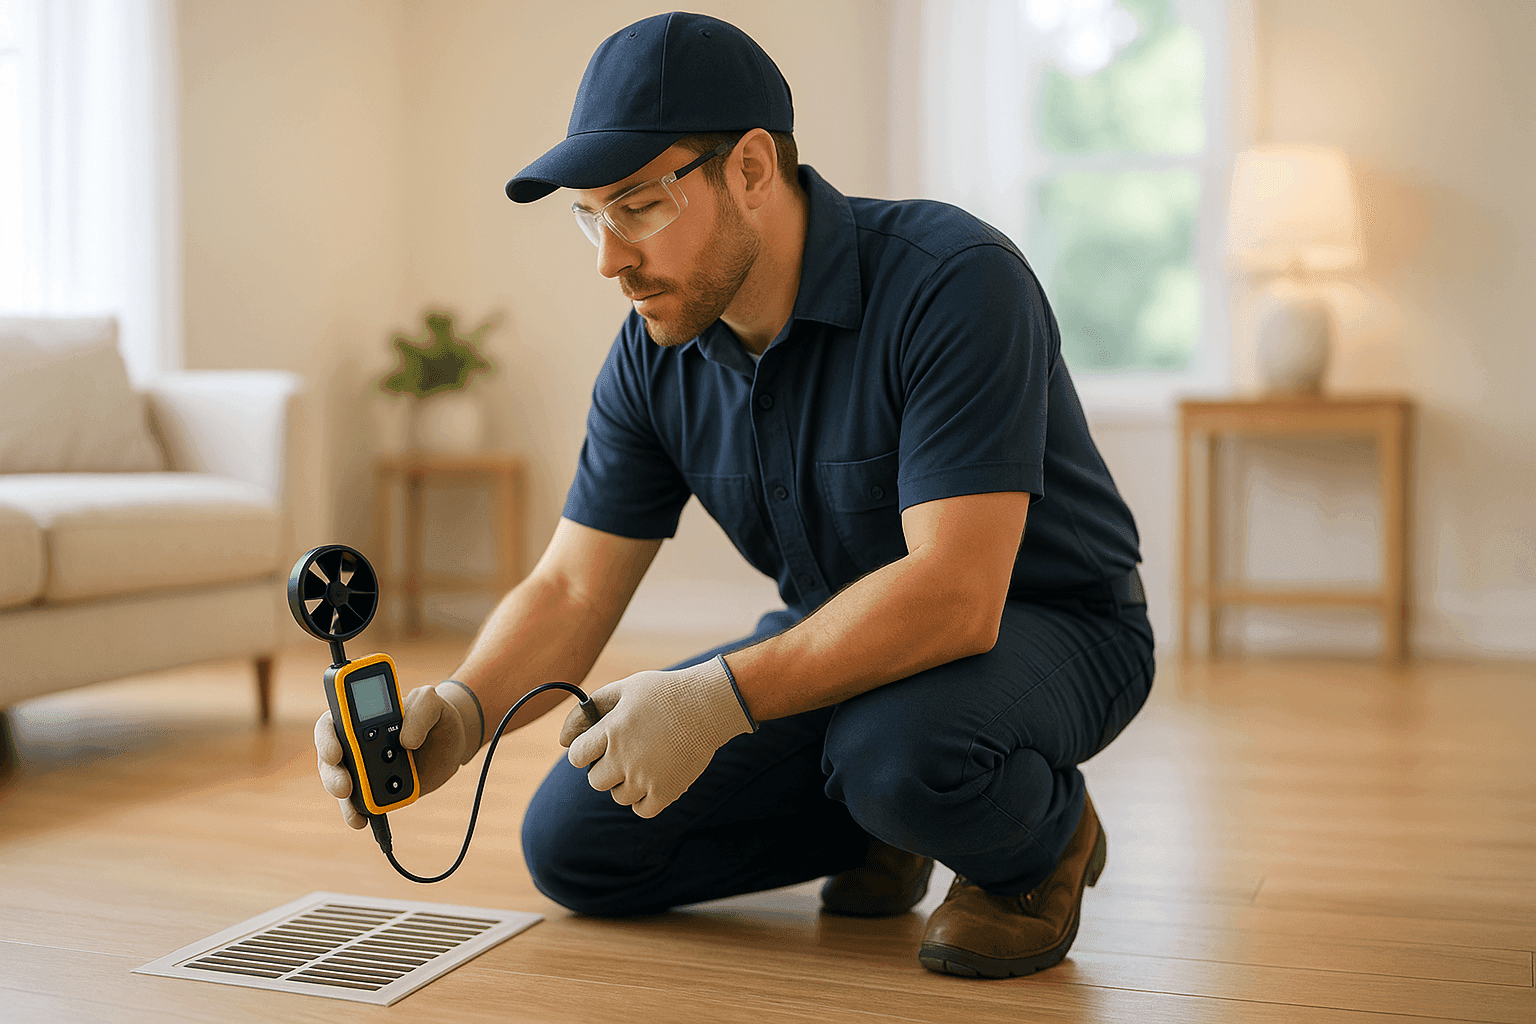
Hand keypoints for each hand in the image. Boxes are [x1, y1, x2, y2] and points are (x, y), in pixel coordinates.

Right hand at [314, 680, 484, 828]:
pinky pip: (360, 804)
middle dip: (332, 775)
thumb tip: (406, 741)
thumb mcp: (432, 702)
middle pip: (330, 759)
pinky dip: (358, 813)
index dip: (326, 738)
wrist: (452, 741)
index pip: (331, 722)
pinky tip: (363, 821)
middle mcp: (354, 744)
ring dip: (345, 800)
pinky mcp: (376, 789)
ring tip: (357, 812)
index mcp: (359, 716)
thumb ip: (420, 711)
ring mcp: (363, 769)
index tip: (335, 753)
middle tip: (344, 787)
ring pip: (341, 785)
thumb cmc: (435, 715)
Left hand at [559, 656, 754, 817]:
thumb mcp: (624, 689)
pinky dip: (645, 799)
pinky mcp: (666, 792)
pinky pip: (641, 810)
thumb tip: (561, 740)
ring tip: (647, 762)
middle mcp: (623, 757)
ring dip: (627, 783)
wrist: (709, 705)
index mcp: (610, 730)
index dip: (586, 750)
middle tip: (628, 753)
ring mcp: (644, 778)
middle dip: (606, 768)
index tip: (602, 744)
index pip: (576, 756)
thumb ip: (588, 711)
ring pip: (618, 796)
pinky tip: (656, 778)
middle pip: (595, 781)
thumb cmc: (664, 694)